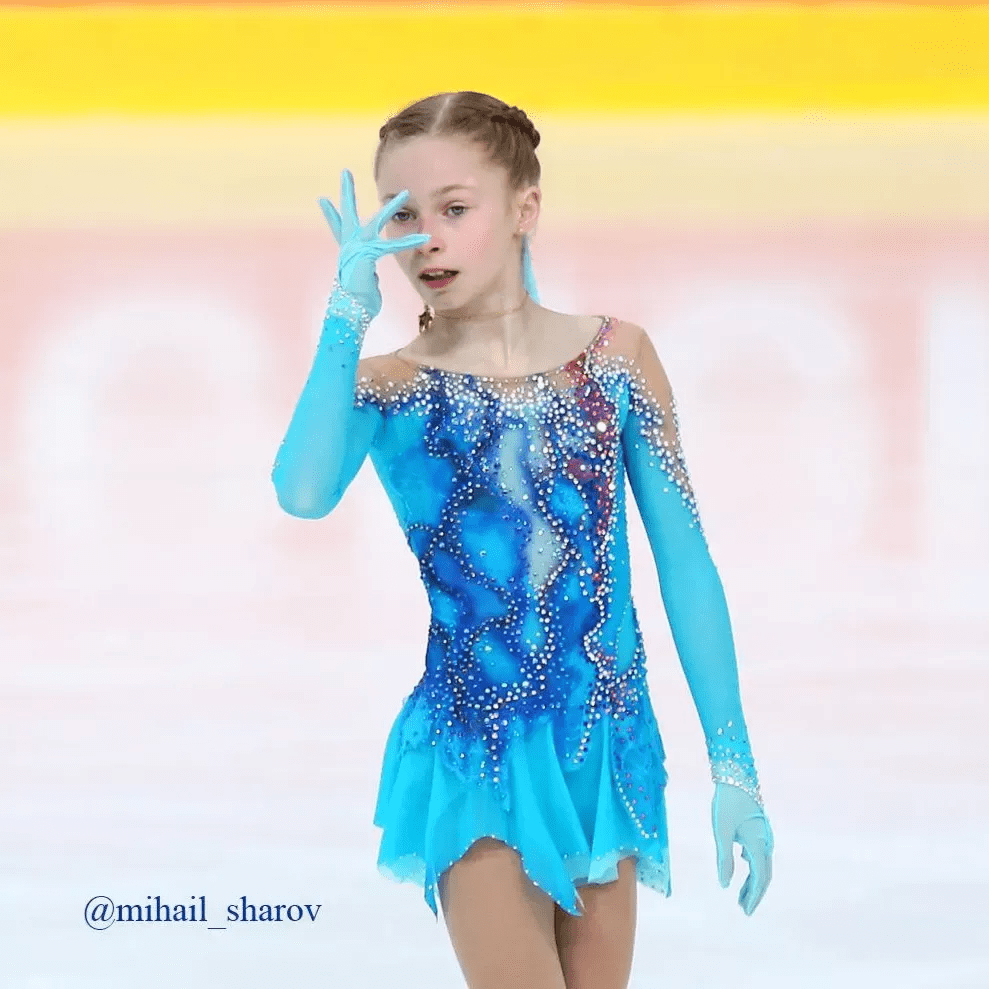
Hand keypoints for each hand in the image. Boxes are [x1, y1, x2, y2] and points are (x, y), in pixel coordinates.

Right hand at [318, 168, 430, 317]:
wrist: (350, 309)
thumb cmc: (356, 300)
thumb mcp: (361, 281)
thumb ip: (365, 272)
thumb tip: (367, 275)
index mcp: (346, 250)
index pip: (337, 227)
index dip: (330, 214)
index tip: (323, 200)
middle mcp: (349, 245)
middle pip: (347, 213)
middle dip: (347, 192)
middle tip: (345, 171)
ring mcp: (358, 248)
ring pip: (376, 222)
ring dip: (392, 208)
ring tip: (404, 195)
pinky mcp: (369, 255)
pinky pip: (392, 245)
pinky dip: (410, 242)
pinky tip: (424, 238)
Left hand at [711, 783, 773, 915]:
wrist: (736, 776)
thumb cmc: (727, 802)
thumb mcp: (721, 832)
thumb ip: (723, 859)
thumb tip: (724, 885)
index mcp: (758, 845)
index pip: (760, 878)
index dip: (753, 897)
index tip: (745, 911)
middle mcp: (765, 842)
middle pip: (764, 874)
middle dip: (754, 893)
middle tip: (743, 908)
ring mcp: (764, 834)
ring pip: (762, 864)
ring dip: (753, 881)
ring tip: (740, 894)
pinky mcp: (759, 827)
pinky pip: (759, 852)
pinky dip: (753, 865)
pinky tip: (743, 864)